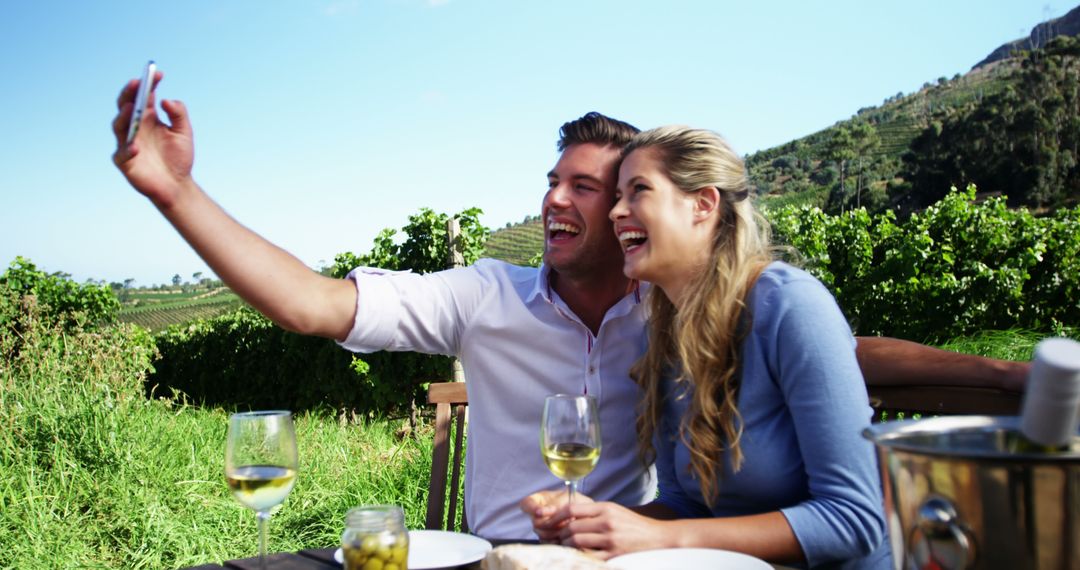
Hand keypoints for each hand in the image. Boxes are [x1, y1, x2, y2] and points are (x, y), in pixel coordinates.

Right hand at [111, 71, 194, 207]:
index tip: (158, 74)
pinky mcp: (124, 161)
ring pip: (119, 125)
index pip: (144, 95)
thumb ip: (179, 114)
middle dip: (130, 93)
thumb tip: (166, 100)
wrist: (177, 185)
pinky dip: (127, 149)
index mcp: (148, 117)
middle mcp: (135, 127)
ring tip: (132, 108)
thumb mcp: (184, 132)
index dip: (149, 83)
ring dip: (124, 116)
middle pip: (125, 105)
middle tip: (138, 83)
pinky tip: (135, 146)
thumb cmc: (179, 157)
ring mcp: (127, 142)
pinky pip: (122, 154)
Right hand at [519, 490, 593, 542]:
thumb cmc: (577, 502)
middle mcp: (537, 515)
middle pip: (535, 522)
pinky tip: (567, 536)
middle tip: (566, 521)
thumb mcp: (568, 498)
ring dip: (556, 531)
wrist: (588, 515)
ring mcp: (541, 528)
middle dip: (551, 523)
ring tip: (570, 526)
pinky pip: (547, 543)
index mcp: (539, 500)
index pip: (526, 504)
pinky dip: (557, 540)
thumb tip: (541, 512)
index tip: (540, 511)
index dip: (531, 508)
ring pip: (542, 533)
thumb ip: (555, 503)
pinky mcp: (548, 540)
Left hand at [555, 502, 672, 559]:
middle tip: (556, 538)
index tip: (548, 522)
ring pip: (577, 541)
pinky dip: (579, 556)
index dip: (556, 516)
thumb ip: (594, 512)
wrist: (658, 537)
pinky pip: (589, 556)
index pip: (573, 508)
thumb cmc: (634, 525)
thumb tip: (569, 517)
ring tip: (567, 546)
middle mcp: (607, 521)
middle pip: (572, 526)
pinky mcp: (615, 554)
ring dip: (567, 545)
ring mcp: (611, 538)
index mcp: (606, 508)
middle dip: (560, 534)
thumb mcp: (615, 511)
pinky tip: (577, 556)